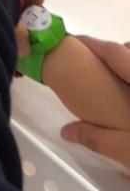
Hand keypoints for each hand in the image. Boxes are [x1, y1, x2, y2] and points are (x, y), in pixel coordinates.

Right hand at [61, 35, 129, 166]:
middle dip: (111, 52)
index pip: (114, 51)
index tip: (71, 41)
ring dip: (125, 64)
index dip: (92, 44)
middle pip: (129, 52)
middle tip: (88, 61)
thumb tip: (67, 131)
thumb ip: (98, 137)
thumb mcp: (128, 149)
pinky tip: (127, 94)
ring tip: (110, 77)